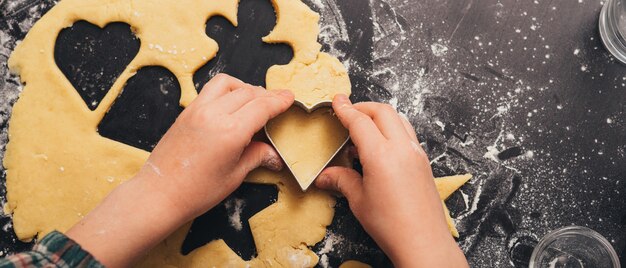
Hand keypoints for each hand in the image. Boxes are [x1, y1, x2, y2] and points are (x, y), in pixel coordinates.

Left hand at [138, 73, 293, 217]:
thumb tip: (273, 153)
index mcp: (231, 132)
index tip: (290, 98)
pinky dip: (226, 91)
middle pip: (248, 92)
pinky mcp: (186, 112)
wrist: (159, 194)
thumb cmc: (196, 192)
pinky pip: (210, 90)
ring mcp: (197, 110)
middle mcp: (214, 114)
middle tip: (277, 102)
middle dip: (267, 95)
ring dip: (244, 87)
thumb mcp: (234, 176)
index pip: (262, 106)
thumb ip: (256, 156)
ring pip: (227, 83)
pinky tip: (231, 104)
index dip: (279, 101)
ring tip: (253, 100)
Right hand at [315, 94, 467, 267]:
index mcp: (381, 155)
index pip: (360, 122)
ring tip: (364, 129)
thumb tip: (326, 176)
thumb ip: (342, 180)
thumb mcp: (359, 201)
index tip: (337, 102)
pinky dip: (392, 130)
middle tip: (348, 112)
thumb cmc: (391, 225)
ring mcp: (416, 153)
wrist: (423, 242)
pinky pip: (407, 134)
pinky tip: (381, 147)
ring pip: (399, 119)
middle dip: (363, 107)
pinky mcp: (424, 162)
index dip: (345, 110)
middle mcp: (402, 149)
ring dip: (380, 116)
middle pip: (383, 111)